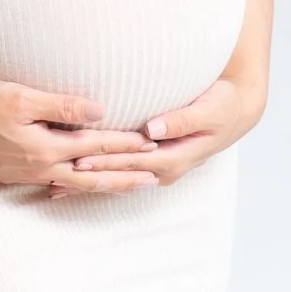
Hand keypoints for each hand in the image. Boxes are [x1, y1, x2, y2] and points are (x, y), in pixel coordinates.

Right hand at [0, 77, 163, 195]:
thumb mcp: (21, 97)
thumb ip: (62, 106)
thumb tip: (100, 111)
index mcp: (46, 148)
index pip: (96, 146)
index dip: (125, 145)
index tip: (152, 144)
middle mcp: (41, 167)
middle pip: (93, 175)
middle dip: (125, 175)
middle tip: (156, 176)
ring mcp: (29, 175)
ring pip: (77, 183)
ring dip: (106, 183)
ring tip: (129, 184)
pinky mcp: (17, 174)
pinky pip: (59, 184)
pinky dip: (80, 185)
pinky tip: (84, 183)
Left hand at [46, 75, 265, 198]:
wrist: (235, 112)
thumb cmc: (222, 105)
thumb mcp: (209, 109)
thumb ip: (181, 119)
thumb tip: (153, 130)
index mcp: (176, 158)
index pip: (133, 162)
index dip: (106, 161)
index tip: (79, 158)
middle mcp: (164, 169)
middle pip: (120, 174)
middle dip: (88, 176)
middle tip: (56, 176)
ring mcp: (158, 168)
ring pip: (118, 178)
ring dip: (88, 182)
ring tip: (55, 186)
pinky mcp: (152, 161)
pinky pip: (122, 172)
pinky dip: (99, 176)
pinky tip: (74, 178)